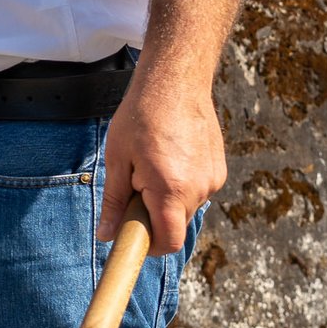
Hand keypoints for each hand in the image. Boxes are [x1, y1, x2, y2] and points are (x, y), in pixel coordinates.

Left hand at [96, 78, 226, 255]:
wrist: (175, 81)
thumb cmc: (140, 116)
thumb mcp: (118, 159)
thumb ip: (115, 202)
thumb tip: (107, 236)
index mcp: (171, 189)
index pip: (169, 242)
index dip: (149, 246)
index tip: (133, 234)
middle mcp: (199, 189)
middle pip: (176, 225)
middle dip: (154, 216)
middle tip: (135, 184)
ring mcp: (213, 179)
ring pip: (187, 207)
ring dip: (168, 198)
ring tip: (152, 163)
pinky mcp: (219, 169)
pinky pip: (198, 190)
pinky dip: (182, 184)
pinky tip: (169, 156)